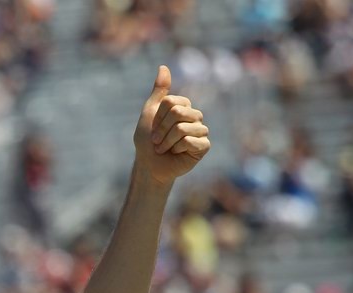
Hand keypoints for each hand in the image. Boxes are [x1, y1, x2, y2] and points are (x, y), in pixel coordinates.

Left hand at [134, 65, 210, 185]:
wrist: (150, 165)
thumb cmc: (148, 141)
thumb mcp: (150, 113)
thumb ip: (159, 91)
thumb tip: (163, 66)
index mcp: (184, 106)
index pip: (171, 102)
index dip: (158, 118)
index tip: (153, 128)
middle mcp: (195, 116)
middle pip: (178, 112)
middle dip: (161, 130)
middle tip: (157, 141)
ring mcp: (201, 131)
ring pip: (182, 128)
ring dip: (167, 141)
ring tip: (165, 149)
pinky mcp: (204, 146)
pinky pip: (190, 141)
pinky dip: (177, 149)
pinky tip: (177, 154)